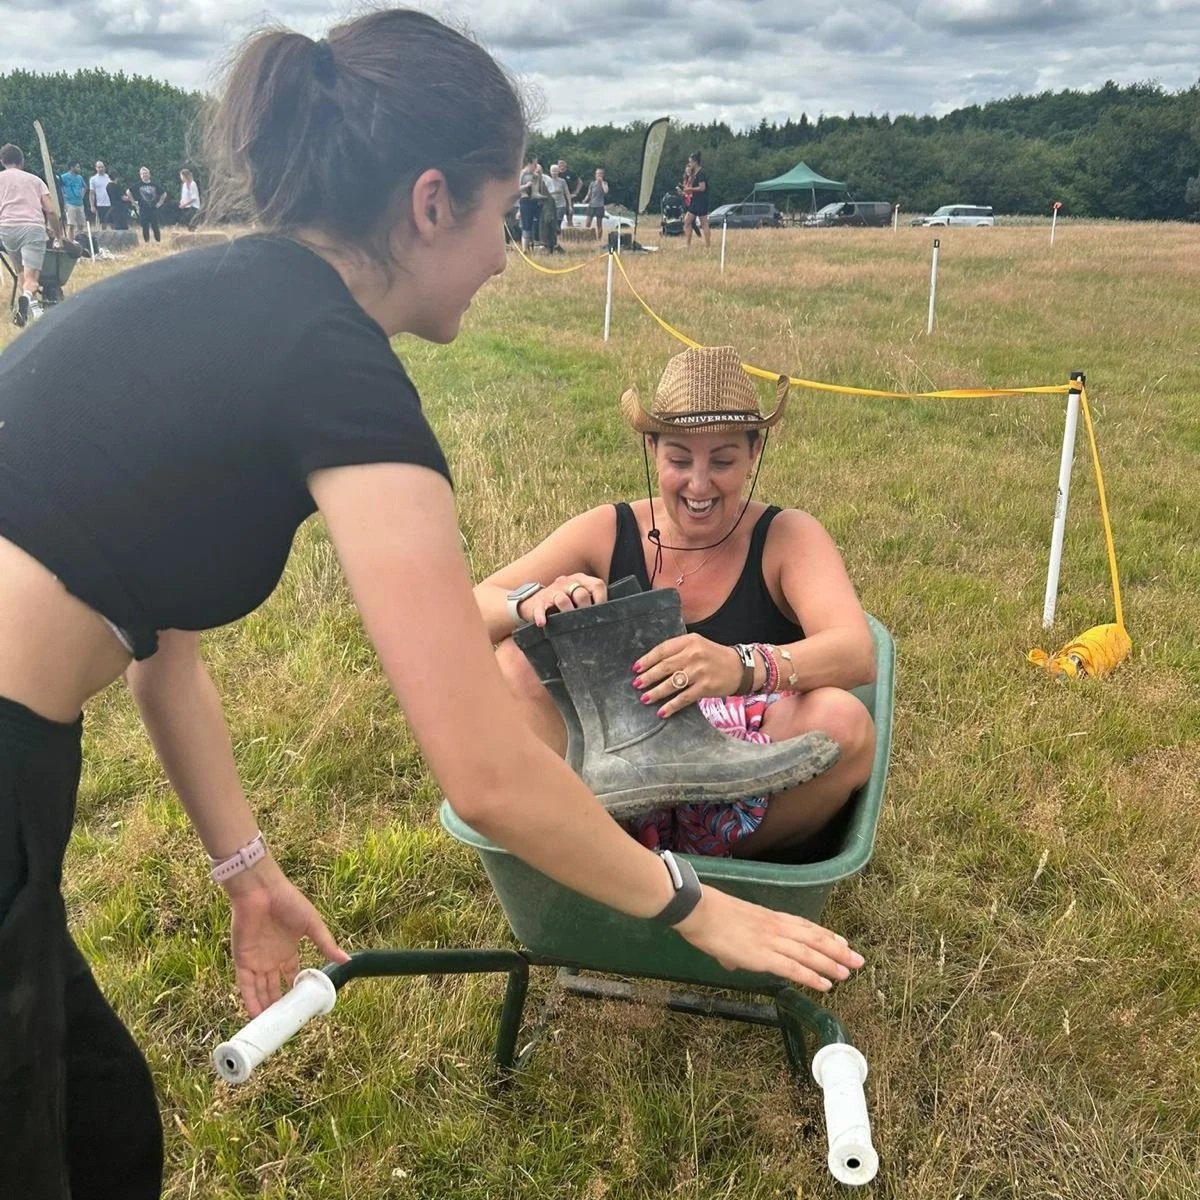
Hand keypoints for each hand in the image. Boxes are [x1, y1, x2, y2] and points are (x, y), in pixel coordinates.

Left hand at [225, 860, 348, 1015]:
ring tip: (273, 1026)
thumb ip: (326, 944)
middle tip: (288, 1023)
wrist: (261, 890)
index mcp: (289, 950)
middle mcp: (272, 959)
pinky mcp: (242, 960)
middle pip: (275, 988)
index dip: (297, 992)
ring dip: (265, 1008)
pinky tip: (256, 1016)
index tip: (304, 1007)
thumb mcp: (312, 924)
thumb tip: (347, 960)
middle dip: (280, 1005)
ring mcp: (257, 961)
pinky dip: (250, 1000)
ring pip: (260, 991)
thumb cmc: (288, 902)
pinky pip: (245, 985)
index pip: (292, 977)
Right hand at [521, 574, 606, 626]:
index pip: (597, 585)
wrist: (534, 600)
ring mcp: (552, 592)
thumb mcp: (577, 594)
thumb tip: (609, 614)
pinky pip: (541, 609)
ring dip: (567, 611)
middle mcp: (567, 582)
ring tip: (569, 622)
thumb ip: (591, 599)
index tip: (602, 613)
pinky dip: (541, 616)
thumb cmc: (563, 601)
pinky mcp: (539, 602)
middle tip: (586, 621)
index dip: (602, 600)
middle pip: (581, 593)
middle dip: (585, 608)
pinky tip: (543, 623)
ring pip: (562, 599)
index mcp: (580, 579)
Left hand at [631, 633, 742, 716]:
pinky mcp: (705, 687)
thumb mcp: (698, 645)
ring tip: (645, 698)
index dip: (647, 660)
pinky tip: (662, 712)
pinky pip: (684, 698)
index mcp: (690, 641)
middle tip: (637, 684)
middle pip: (664, 667)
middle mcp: (694, 655)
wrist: (741, 668)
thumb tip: (653, 663)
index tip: (636, 668)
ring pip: (672, 683)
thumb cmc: (715, 656)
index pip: (663, 650)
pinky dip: (671, 706)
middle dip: (648, 677)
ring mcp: (700, 671)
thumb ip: (678, 650)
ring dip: (656, 692)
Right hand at [673, 885, 863, 991]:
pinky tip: (826, 985)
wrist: (700, 911)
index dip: (826, 935)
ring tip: (849, 973)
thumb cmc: (711, 916)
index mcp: (771, 917)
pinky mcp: (764, 957)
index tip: (842, 942)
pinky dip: (813, 977)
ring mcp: (773, 942)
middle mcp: (778, 927)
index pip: (806, 926)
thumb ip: (738, 946)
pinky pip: (795, 969)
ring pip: (811, 954)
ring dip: (832, 964)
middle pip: (815, 939)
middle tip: (858, 960)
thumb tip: (732, 960)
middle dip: (839, 951)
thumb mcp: (733, 925)